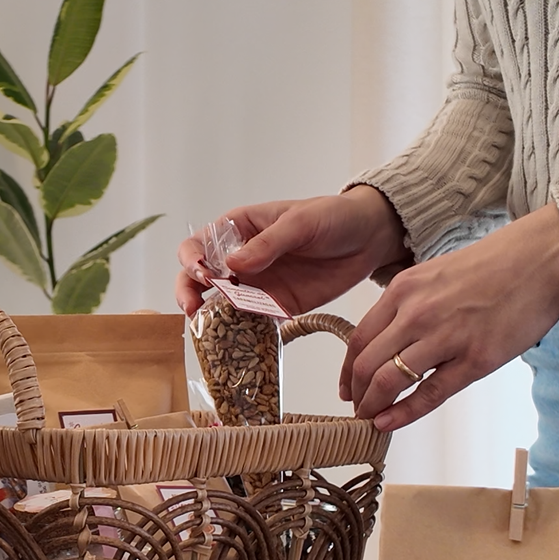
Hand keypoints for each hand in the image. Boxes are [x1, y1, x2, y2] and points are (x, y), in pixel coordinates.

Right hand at [173, 187, 405, 314]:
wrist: (369, 238)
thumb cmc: (332, 216)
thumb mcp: (300, 222)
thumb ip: (268, 244)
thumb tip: (233, 264)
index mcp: (239, 229)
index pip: (199, 244)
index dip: (192, 260)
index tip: (202, 274)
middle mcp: (241, 259)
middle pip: (199, 279)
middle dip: (189, 292)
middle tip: (193, 308)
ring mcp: (257, 285)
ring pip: (221, 305)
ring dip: (212, 318)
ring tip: (212, 331)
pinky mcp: (277, 307)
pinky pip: (251, 322)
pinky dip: (241, 333)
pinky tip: (237, 342)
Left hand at [342, 202, 558, 429]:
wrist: (541, 260)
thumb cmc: (496, 265)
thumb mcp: (436, 273)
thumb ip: (410, 304)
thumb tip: (392, 341)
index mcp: (404, 289)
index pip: (359, 338)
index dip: (347, 370)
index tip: (346, 387)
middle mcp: (416, 312)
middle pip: (367, 364)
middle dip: (357, 394)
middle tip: (358, 410)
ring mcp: (445, 337)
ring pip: (389, 381)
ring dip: (374, 406)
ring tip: (372, 419)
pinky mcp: (475, 359)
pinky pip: (429, 394)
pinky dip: (403, 413)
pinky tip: (389, 424)